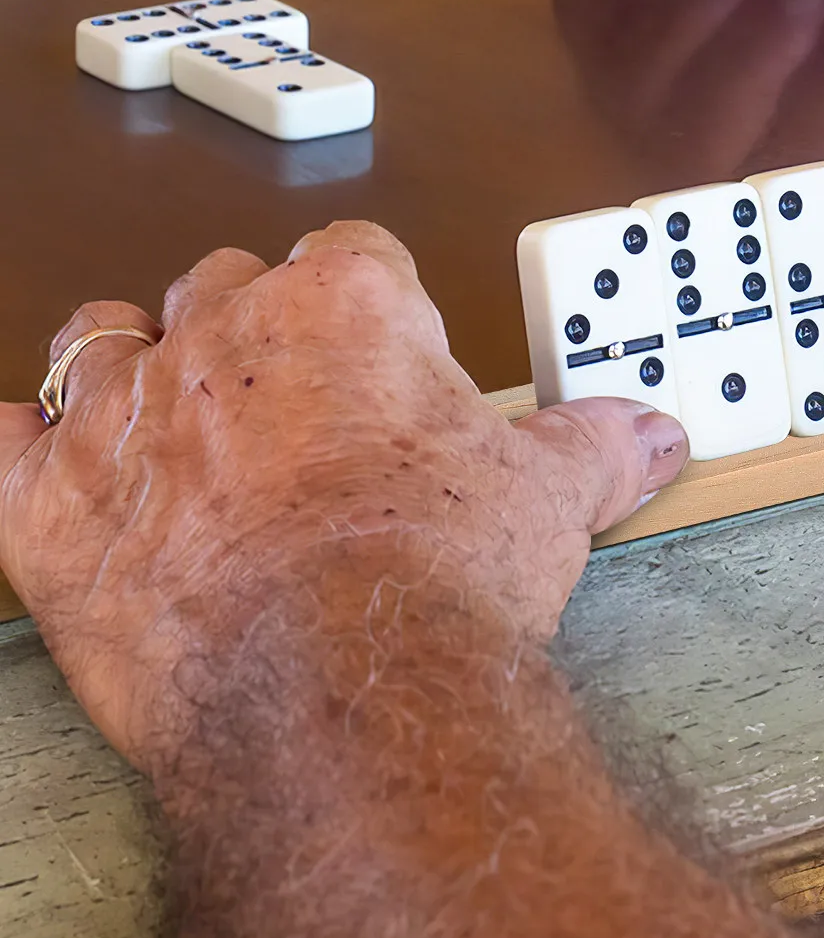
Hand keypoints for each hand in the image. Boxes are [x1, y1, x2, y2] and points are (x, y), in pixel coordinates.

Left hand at [0, 220, 687, 770]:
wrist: (338, 684)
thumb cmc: (432, 572)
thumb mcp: (547, 497)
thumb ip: (596, 446)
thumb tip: (646, 434)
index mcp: (348, 306)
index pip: (355, 253)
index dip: (374, 302)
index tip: (389, 349)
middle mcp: (229, 335)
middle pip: (229, 285)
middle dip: (256, 330)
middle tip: (294, 401)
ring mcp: (130, 414)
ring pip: (104, 337)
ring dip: (130, 363)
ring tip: (168, 411)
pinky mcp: (51, 507)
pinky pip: (6, 446)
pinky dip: (25, 455)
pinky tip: (55, 467)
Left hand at [553, 0, 823, 179]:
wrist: (739, 28)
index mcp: (771, 170)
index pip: (800, 156)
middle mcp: (688, 153)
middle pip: (707, 122)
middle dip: (761, 46)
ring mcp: (629, 99)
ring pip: (641, 68)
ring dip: (697, 0)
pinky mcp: (593, 42)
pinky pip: (582, 9)